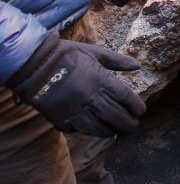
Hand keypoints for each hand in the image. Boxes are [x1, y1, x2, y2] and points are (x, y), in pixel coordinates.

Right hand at [7, 34, 145, 136]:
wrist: (34, 64)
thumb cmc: (67, 55)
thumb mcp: (95, 52)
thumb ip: (118, 61)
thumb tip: (138, 66)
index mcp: (102, 80)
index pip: (127, 99)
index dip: (137, 107)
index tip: (141, 111)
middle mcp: (91, 98)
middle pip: (117, 117)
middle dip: (129, 124)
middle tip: (133, 126)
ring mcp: (75, 111)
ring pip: (99, 129)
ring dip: (111, 131)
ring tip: (116, 131)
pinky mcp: (61, 119)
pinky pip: (79, 130)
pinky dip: (89, 132)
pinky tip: (95, 129)